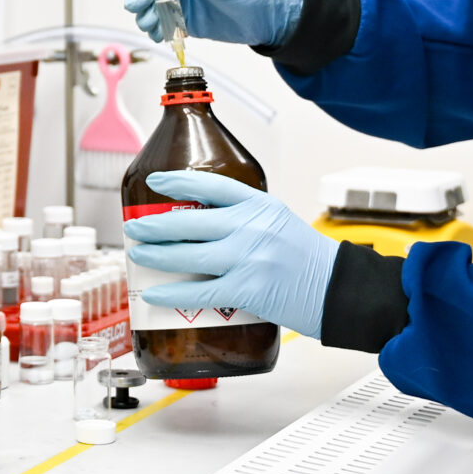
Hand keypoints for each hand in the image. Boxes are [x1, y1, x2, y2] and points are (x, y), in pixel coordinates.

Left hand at [123, 170, 337, 339]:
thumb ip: (245, 218)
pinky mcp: (246, 290)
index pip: (211, 186)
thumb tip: (202, 223)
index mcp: (260, 205)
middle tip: (134, 227)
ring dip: (156, 254)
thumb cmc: (308, 259)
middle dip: (155, 225)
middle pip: (190, 221)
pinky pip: (199, 291)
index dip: (179, 182)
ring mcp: (248, 258)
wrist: (338, 289)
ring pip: (188, 254)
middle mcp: (251, 227)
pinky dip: (173, 292)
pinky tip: (154, 292)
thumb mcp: (279, 221)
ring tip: (137, 254)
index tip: (156, 181)